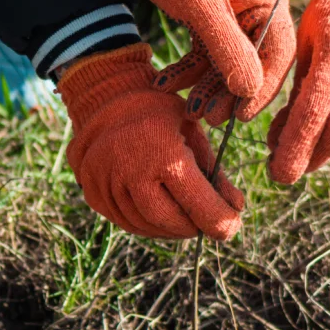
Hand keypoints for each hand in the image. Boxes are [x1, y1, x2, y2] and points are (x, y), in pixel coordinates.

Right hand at [58, 44, 244, 239]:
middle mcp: (130, 171)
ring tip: (184, 220)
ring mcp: (106, 184)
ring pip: (144, 226)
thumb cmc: (159, 114)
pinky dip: (147, 225)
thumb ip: (214, 172)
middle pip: (168, 221)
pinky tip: (160, 216)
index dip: (218, 222)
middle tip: (206, 225)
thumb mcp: (193, 133)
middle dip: (192, 227)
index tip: (231, 227)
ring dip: (170, 230)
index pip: (196, 203)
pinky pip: (124, 222)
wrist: (107, 100)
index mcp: (163, 152)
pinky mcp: (92, 193)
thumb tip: (236, 207)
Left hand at [109, 0, 295, 120]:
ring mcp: (232, 14)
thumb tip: (250, 91)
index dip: (261, 88)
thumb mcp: (202, 6)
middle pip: (250, 63)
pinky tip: (166, 83)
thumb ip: (228, 49)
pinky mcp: (208, 17)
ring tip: (185, 107)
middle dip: (227, 92)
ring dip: (204, 86)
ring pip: (224, 62)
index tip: (240, 115)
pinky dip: (187, 69)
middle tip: (207, 116)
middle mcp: (256, 8)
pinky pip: (203, 52)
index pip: (277, 54)